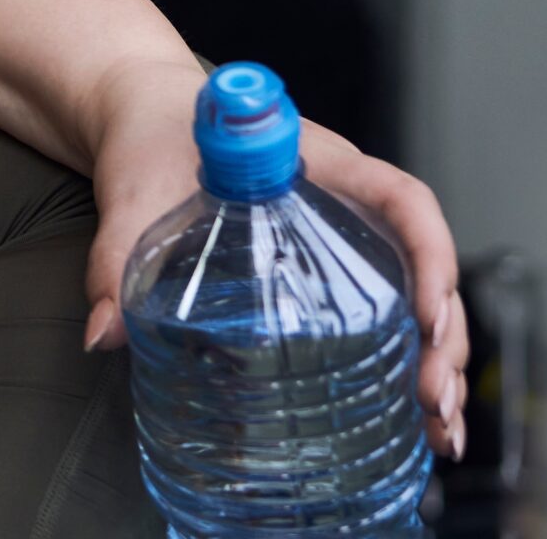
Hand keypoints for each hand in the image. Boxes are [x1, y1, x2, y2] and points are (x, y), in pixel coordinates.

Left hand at [77, 56, 471, 461]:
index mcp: (320, 163)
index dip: (429, 254)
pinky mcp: (324, 272)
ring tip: (441, 428)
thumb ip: (118, 254)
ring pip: (414, 299)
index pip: (400, 199)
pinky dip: (403, 366)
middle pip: (421, 265)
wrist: (139, 118)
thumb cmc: (150, 135)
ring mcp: (342, 238)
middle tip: (433, 395)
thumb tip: (104, 332)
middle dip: (442, 335)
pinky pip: (382, 315)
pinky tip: (415, 421)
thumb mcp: (134, 190)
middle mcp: (346, 201)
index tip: (427, 314)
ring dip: (436, 362)